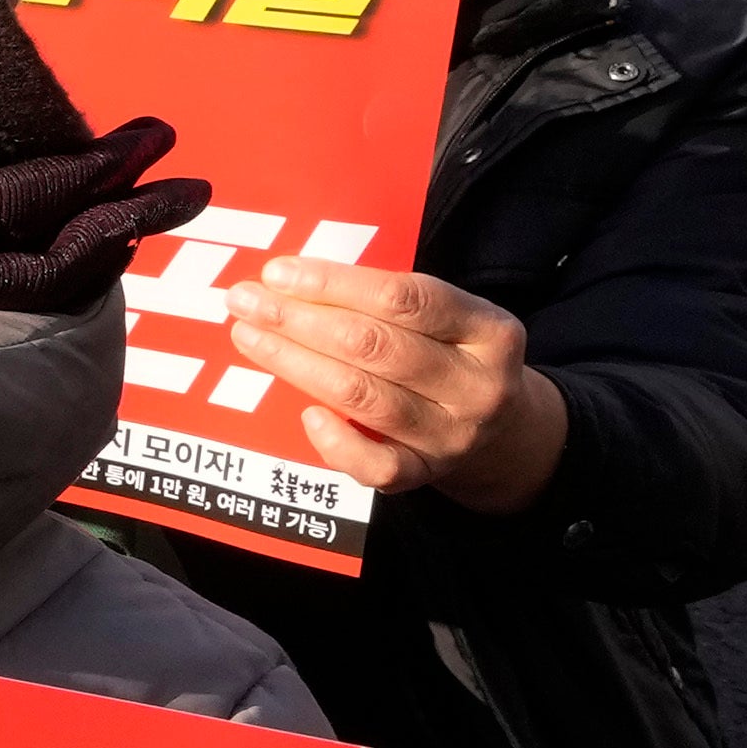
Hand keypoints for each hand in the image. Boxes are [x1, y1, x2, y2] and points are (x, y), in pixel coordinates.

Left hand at [223, 261, 563, 512]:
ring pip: (363, 397)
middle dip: (300, 320)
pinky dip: (335, 440)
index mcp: (490, 331)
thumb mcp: (446, 319)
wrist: (500, 429)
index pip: (404, 298)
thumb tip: (294, 279)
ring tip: (250, 337)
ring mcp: (453, 436)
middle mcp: (477, 386)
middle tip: (246, 301)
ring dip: (296, 363)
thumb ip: (388, 299)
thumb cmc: (449, 355)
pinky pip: (375, 466)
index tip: (278, 272)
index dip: (334, 283)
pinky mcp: (425, 474)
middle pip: (375, 346)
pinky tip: (304, 413)